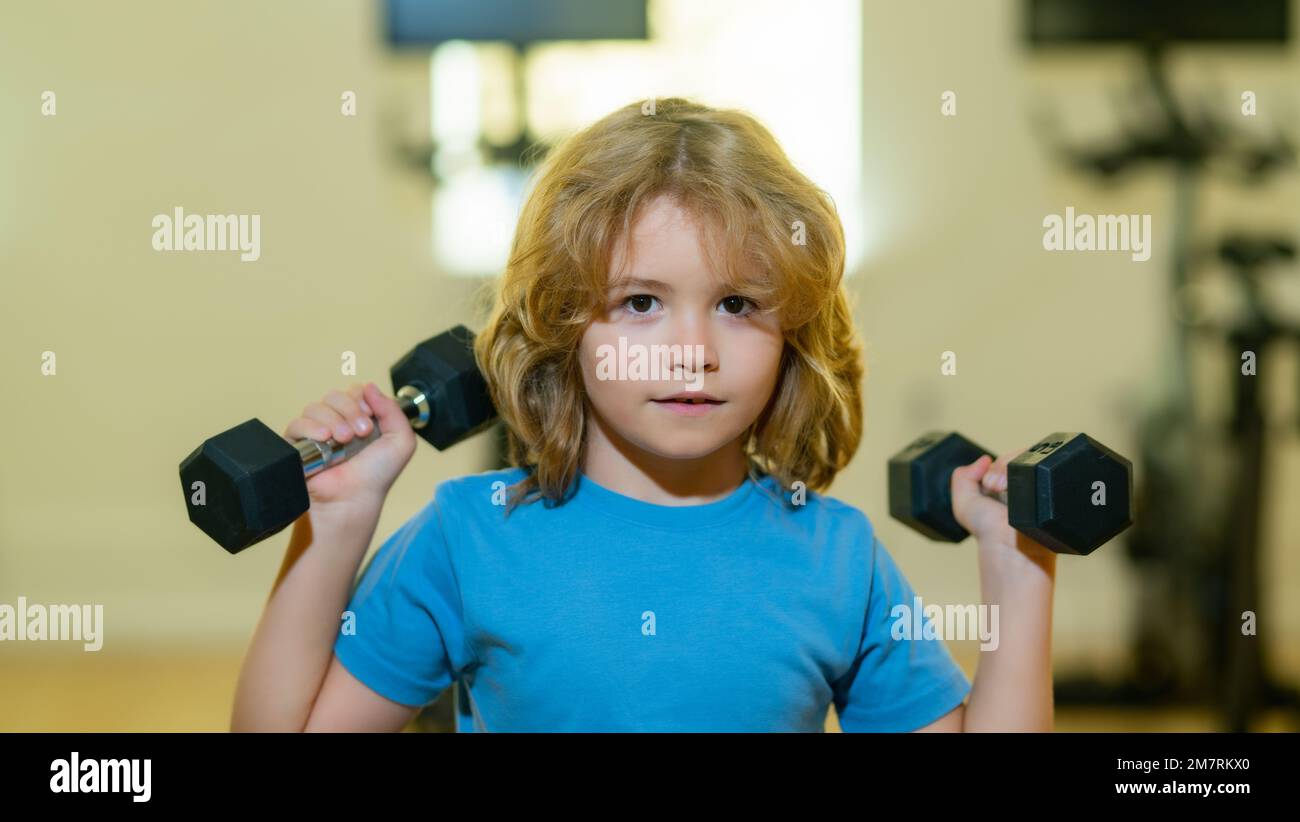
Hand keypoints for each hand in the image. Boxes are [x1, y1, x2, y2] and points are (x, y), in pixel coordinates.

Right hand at [281, 382, 416, 509]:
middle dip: (350, 410)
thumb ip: (393, 410)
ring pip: (316, 407)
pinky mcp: (298, 443)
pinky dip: (311, 427)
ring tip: (343, 440)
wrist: (354, 498)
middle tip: (361, 432)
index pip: (354, 391)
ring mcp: (317, 432)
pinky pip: (298, 423)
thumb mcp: (401, 441)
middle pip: (335, 395)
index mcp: (360, 419)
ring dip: (333, 420)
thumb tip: (370, 386)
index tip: (370, 418)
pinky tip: (324, 439)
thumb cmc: (376, 475)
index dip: (361, 399)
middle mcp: (338, 423)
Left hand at [950, 449, 1056, 570]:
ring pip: (1033, 460)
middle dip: (1004, 467)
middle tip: (997, 488)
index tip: (990, 484)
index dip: (998, 466)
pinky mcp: (1053, 492)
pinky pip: (1048, 469)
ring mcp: (1040, 487)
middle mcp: (1024, 485)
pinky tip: (1026, 489)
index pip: (1007, 459)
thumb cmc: (988, 531)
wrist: (1012, 546)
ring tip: (1007, 489)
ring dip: (1018, 470)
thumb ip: (962, 477)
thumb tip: (985, 459)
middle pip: (1020, 456)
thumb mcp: (964, 504)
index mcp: (1005, 485)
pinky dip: (1037, 472)